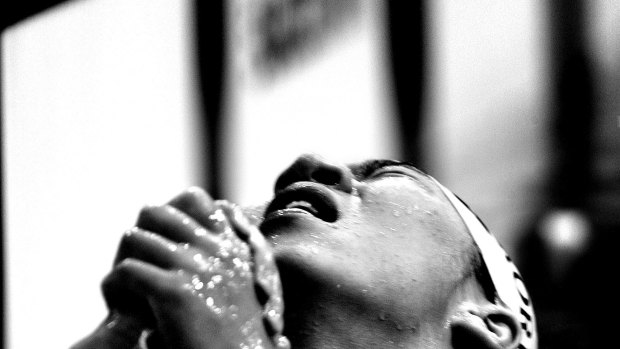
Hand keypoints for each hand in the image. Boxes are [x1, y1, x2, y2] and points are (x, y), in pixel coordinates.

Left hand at [72, 187, 288, 348]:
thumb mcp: (230, 288)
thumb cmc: (229, 338)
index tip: (156, 249)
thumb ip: (211, 262)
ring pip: (135, 237)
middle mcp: (216, 249)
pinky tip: (121, 309)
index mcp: (231, 246)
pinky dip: (114, 289)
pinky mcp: (176, 292)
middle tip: (135, 269)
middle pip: (155, 213)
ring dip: (122, 263)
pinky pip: (125, 271)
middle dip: (138, 238)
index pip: (193, 198)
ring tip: (126, 292)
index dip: (166, 217)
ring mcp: (196, 267)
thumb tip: (171, 243)